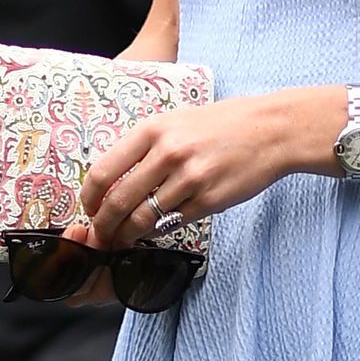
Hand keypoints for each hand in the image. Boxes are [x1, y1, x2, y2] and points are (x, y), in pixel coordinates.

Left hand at [79, 95, 308, 244]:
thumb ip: (144, 146)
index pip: (104, 171)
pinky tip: (154, 230)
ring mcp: (188, 179)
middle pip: (118, 202)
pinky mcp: (207, 201)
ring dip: (128, 235)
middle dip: (104, 226)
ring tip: (123, 239)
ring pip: (143, 219)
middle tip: (101, 236)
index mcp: (153, 130)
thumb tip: (113, 180)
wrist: (270, 131)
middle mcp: (168, 153)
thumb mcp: (176, 121)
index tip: (89, 209)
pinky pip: (171, 224)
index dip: (90, 198)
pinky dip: (157, 232)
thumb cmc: (222, 125)